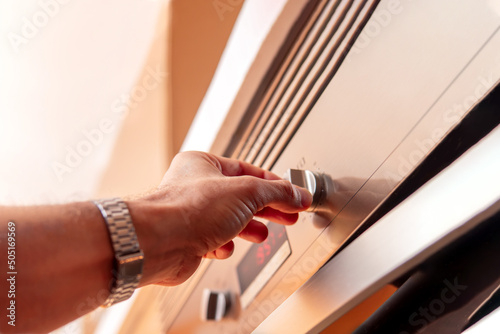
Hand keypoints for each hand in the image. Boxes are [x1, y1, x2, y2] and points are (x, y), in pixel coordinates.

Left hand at [128, 151, 311, 285]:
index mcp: (203, 164)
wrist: (160, 243)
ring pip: (229, 220)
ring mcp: (191, 214)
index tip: (293, 195)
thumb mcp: (246, 191)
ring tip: (261, 233)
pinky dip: (223, 245)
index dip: (274, 184)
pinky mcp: (189, 239)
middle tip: (287, 214)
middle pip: (242, 196)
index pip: (248, 171)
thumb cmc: (189, 210)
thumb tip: (298, 194)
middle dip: (266, 208)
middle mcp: (195, 187)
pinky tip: (224, 246)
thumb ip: (276, 192)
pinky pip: (214, 240)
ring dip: (247, 228)